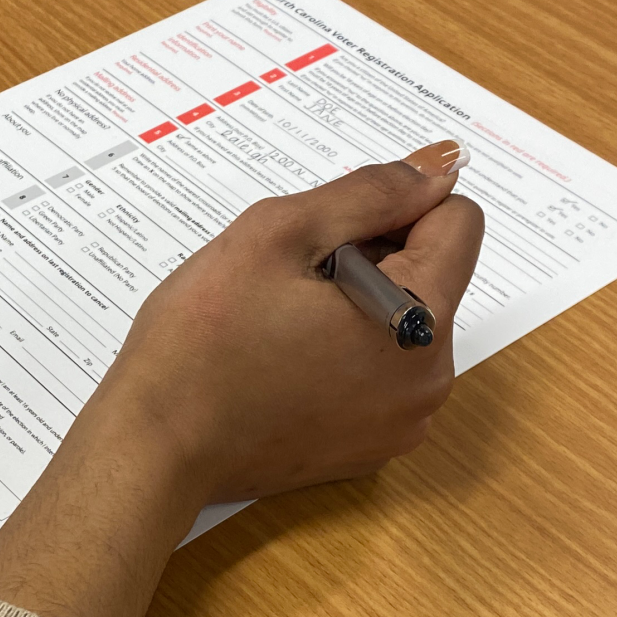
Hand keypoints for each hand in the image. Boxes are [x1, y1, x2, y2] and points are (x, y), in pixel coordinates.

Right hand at [0, 140, 482, 616]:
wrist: (157, 444)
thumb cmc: (204, 337)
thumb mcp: (280, 233)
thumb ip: (370, 192)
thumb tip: (437, 169)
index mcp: (418, 320)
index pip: (459, 223)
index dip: (398, 204)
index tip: (332, 224)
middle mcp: (429, 380)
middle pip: (433, 275)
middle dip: (373, 254)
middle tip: (291, 275)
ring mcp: (402, 423)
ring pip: (405, 322)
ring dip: (358, 301)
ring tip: (282, 319)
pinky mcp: (371, 448)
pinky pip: (382, 373)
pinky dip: (347, 351)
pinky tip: (284, 358)